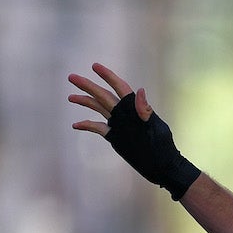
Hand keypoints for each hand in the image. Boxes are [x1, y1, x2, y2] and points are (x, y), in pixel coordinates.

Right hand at [69, 62, 201, 200]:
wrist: (161, 166)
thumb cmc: (162, 146)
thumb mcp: (155, 129)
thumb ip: (145, 112)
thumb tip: (140, 91)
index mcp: (134, 108)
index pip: (119, 87)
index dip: (108, 76)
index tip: (94, 66)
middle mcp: (124, 113)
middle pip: (103, 95)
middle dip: (88, 86)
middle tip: (72, 77)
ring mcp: (118, 124)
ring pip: (98, 108)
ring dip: (85, 102)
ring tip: (71, 97)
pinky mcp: (114, 136)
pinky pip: (98, 128)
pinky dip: (87, 125)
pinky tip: (76, 124)